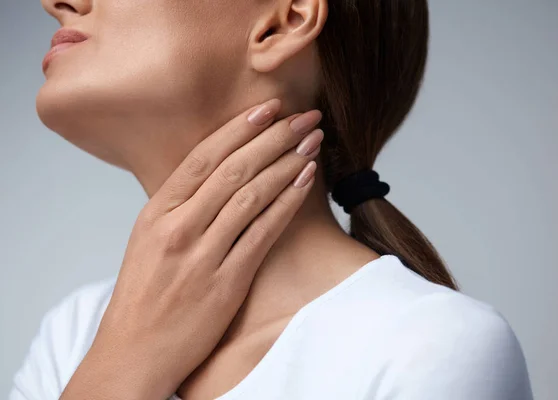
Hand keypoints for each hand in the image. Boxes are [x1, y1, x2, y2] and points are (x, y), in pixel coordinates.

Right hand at [59, 98, 323, 399]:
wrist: (134, 352)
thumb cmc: (143, 295)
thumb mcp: (148, 240)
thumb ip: (179, 207)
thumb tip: (215, 174)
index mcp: (157, 212)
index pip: (202, 157)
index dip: (239, 128)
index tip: (268, 108)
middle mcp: (178, 228)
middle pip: (233, 169)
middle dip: (274, 137)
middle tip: (304, 117)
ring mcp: (202, 255)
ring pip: (251, 195)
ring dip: (287, 163)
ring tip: (312, 142)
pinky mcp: (226, 282)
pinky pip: (262, 233)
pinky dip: (286, 203)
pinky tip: (305, 181)